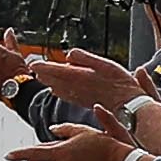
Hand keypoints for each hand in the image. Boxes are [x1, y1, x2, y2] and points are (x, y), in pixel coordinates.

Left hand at [18, 44, 144, 108]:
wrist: (129, 106)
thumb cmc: (121, 84)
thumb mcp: (105, 64)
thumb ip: (85, 58)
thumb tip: (68, 55)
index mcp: (80, 76)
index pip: (56, 70)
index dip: (44, 66)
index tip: (32, 64)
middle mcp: (77, 87)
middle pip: (55, 80)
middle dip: (44, 73)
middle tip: (33, 68)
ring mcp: (80, 96)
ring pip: (59, 88)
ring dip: (49, 82)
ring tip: (41, 77)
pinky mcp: (84, 102)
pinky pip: (67, 96)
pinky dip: (59, 91)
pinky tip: (55, 91)